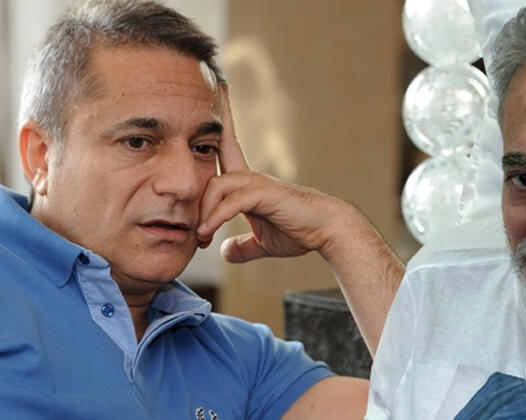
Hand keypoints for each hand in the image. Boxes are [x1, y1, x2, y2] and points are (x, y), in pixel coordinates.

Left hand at [197, 85, 404, 354]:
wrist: (327, 230)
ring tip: (200, 237)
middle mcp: (251, 176)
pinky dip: (216, 218)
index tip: (213, 91)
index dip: (219, 120)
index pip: (227, 145)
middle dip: (192, 158)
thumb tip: (226, 252)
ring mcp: (258, 182)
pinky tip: (209, 234)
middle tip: (184, 201)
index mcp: (249, 183)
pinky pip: (231, 201)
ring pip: (217, 186)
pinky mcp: (264, 193)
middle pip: (210, 169)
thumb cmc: (300, 231)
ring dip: (203, 213)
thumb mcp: (264, 242)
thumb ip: (244, 245)